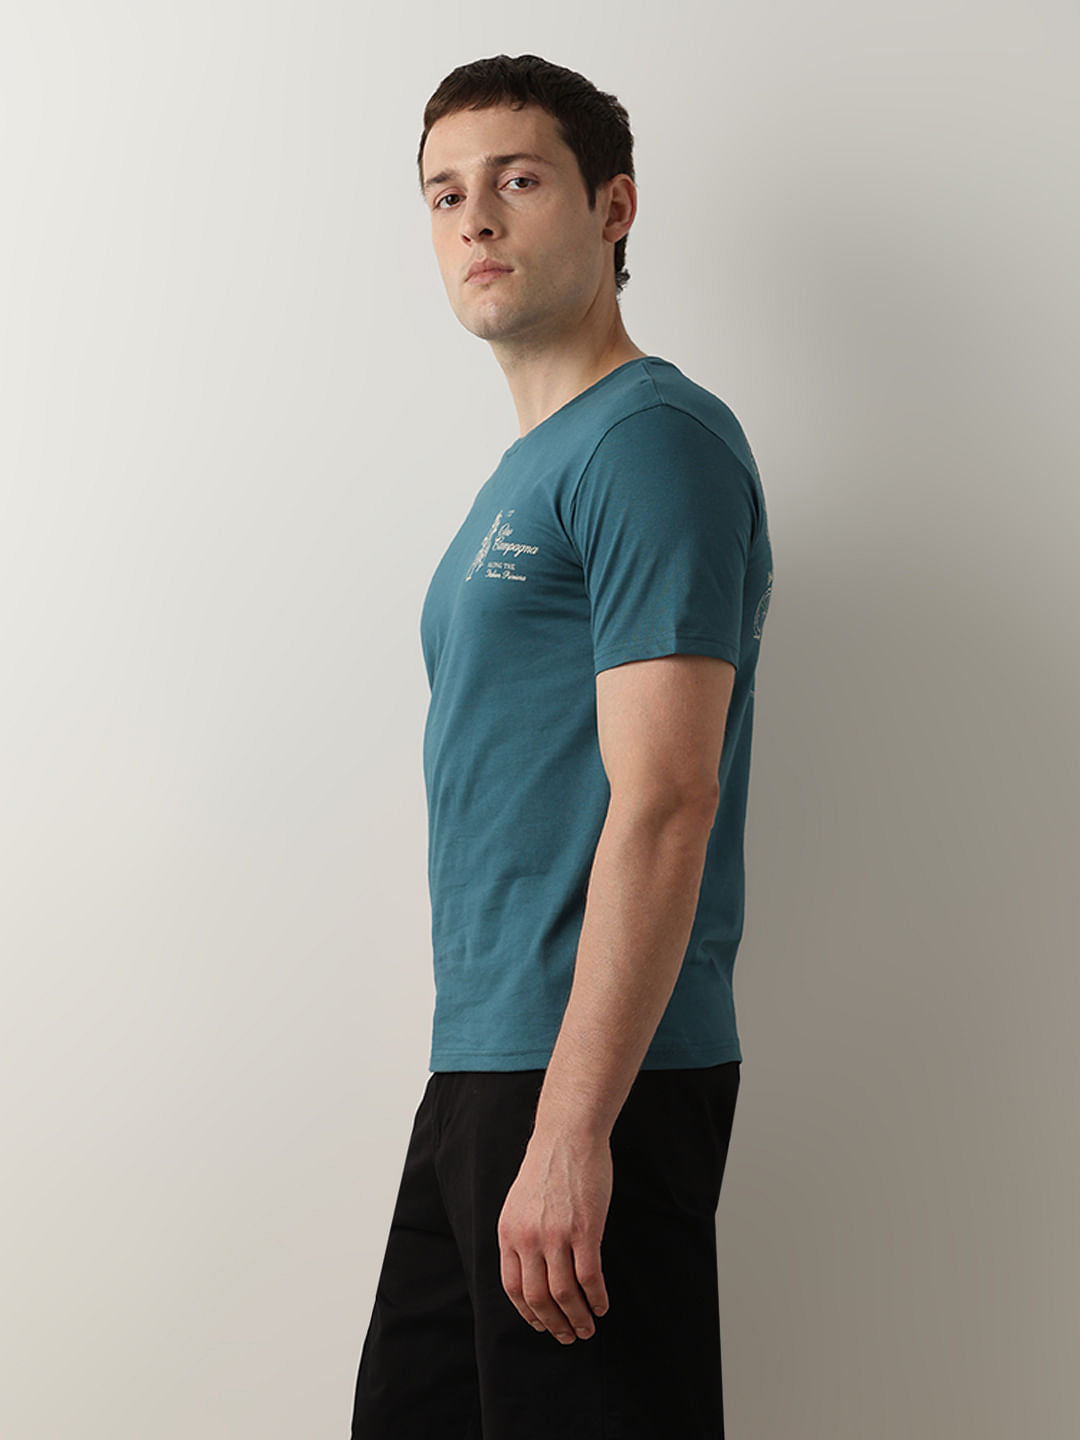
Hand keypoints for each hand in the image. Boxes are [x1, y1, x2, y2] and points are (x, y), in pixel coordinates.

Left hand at [497, 1129, 612, 1342]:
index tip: (542, 1325)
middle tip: (568, 1336)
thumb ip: (521, 1236)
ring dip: (577, 1318)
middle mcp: (528, 1238)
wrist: (568, 1136)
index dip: (528, 1313)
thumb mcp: (519, 1203)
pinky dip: (596, 1298)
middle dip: (554, 1324)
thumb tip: (532, 1273)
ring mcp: (556, 1236)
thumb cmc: (547, 1166)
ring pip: (564, 1294)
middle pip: (538, 1298)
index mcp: (508, 1232)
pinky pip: (589, 1277)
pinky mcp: (585, 1230)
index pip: (513, 1288)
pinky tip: (602, 1306)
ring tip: (587, 1328)